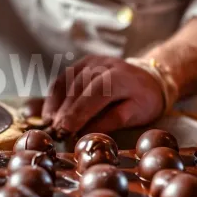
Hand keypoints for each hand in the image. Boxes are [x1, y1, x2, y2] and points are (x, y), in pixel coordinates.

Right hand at [42, 55, 164, 135]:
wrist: (147, 79)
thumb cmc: (143, 101)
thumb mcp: (136, 114)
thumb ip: (112, 122)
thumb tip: (84, 134)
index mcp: (122, 77)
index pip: (98, 92)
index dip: (80, 111)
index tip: (67, 129)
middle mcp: (104, 64)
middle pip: (79, 87)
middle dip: (65, 111)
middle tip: (56, 132)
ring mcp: (91, 62)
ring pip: (67, 83)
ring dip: (56, 105)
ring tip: (51, 125)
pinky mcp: (81, 63)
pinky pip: (62, 79)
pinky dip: (53, 97)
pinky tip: (49, 114)